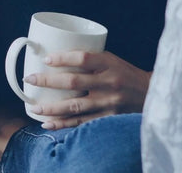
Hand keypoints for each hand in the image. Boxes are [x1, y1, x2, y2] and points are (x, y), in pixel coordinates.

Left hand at [27, 50, 151, 128]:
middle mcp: (109, 83)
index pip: (82, 58)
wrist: (151, 94)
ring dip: (52, 108)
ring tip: (34, 107)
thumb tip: (53, 57)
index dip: (63, 58)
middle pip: (74, 82)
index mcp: (108, 63)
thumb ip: (87, 59)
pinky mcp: (109, 119)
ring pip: (75, 106)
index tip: (45, 59)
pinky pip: (83, 123)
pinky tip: (48, 124)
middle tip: (30, 80)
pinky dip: (64, 124)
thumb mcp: (109, 59)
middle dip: (48, 81)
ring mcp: (109, 103)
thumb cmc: (123, 73)